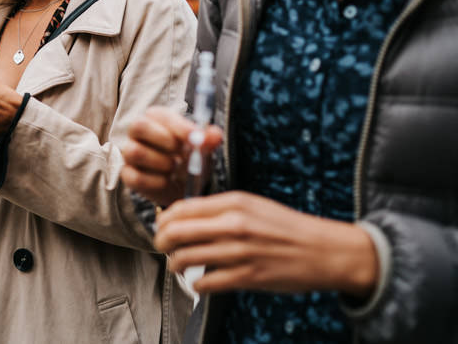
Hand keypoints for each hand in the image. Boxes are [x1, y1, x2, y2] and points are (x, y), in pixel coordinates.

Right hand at [121, 106, 222, 207]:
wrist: (183, 186)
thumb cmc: (189, 158)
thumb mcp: (202, 149)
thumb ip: (208, 140)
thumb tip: (215, 134)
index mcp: (155, 118)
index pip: (158, 114)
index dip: (177, 125)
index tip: (196, 136)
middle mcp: (138, 133)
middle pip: (137, 126)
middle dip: (162, 139)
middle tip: (180, 151)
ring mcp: (129, 153)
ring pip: (134, 152)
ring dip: (160, 162)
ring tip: (174, 167)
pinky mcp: (127, 174)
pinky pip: (136, 177)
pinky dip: (156, 182)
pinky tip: (167, 181)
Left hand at [155, 191, 378, 297]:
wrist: (325, 250)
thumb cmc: (286, 227)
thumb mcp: (252, 205)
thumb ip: (219, 209)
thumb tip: (184, 216)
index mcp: (233, 203)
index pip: (181, 209)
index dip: (163, 220)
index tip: (162, 228)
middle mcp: (233, 225)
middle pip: (175, 232)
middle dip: (162, 242)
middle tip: (164, 248)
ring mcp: (240, 252)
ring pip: (186, 258)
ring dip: (176, 264)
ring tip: (179, 265)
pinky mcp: (248, 277)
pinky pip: (206, 282)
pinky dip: (196, 283)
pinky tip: (200, 281)